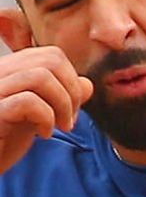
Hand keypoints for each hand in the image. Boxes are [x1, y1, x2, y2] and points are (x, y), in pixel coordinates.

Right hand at [0, 46, 92, 173]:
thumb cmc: (4, 141)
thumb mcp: (38, 114)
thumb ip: (61, 97)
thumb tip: (87, 84)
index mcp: (8, 69)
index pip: (51, 55)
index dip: (72, 79)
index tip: (73, 107)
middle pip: (50, 60)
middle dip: (72, 90)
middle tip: (70, 119)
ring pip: (41, 77)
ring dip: (63, 104)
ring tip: (62, 126)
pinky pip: (26, 101)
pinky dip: (46, 117)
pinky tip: (44, 133)